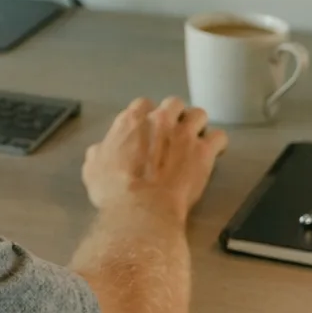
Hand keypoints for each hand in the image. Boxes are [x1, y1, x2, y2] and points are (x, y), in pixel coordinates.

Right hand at [82, 96, 227, 223]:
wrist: (141, 209)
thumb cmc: (114, 190)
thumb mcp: (93, 168)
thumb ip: (100, 152)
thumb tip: (101, 150)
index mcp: (131, 120)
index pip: (143, 104)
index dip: (147, 117)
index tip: (148, 130)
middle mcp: (159, 120)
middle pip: (173, 103)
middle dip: (174, 115)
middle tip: (173, 133)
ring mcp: (184, 133)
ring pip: (199, 114)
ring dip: (197, 125)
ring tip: (195, 140)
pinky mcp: (204, 151)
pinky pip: (219, 137)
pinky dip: (217, 144)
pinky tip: (213, 153)